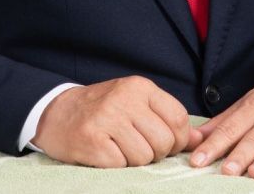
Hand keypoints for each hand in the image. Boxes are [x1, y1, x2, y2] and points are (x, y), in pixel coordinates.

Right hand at [31, 75, 203, 166]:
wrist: (56, 113)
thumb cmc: (102, 110)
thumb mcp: (134, 104)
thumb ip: (165, 118)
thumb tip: (197, 141)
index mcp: (140, 87)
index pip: (178, 118)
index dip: (177, 140)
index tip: (164, 144)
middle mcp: (125, 98)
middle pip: (163, 141)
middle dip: (156, 154)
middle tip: (138, 148)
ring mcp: (108, 118)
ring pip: (144, 157)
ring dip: (134, 161)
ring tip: (119, 148)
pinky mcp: (92, 140)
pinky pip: (121, 165)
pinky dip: (116, 166)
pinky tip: (105, 153)